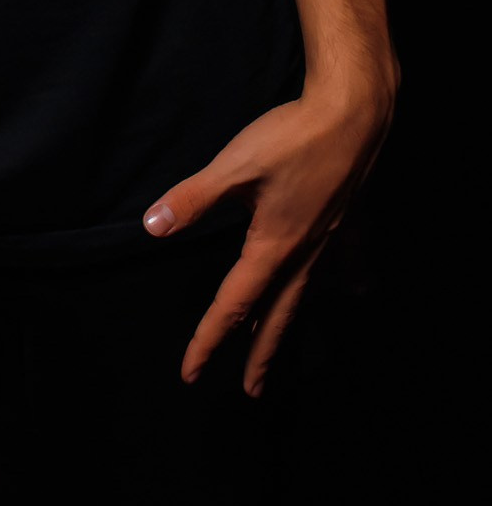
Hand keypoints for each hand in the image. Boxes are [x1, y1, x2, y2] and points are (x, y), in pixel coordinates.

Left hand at [143, 61, 396, 396]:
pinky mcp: (344, 219)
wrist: (354, 113)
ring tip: (282, 347)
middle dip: (260, 356)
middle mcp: (304, 253)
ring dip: (290, 325)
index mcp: (272, 247)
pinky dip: (341, 282)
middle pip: (277, 316)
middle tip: (251, 392)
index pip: (234, 305)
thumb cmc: (292, 138)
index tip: (192, 373)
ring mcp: (329, 239)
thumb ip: (193, 198)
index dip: (210, 340)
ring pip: (307, 295)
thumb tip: (151, 228)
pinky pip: (342, 264)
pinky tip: (353, 289)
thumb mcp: (233, 167)